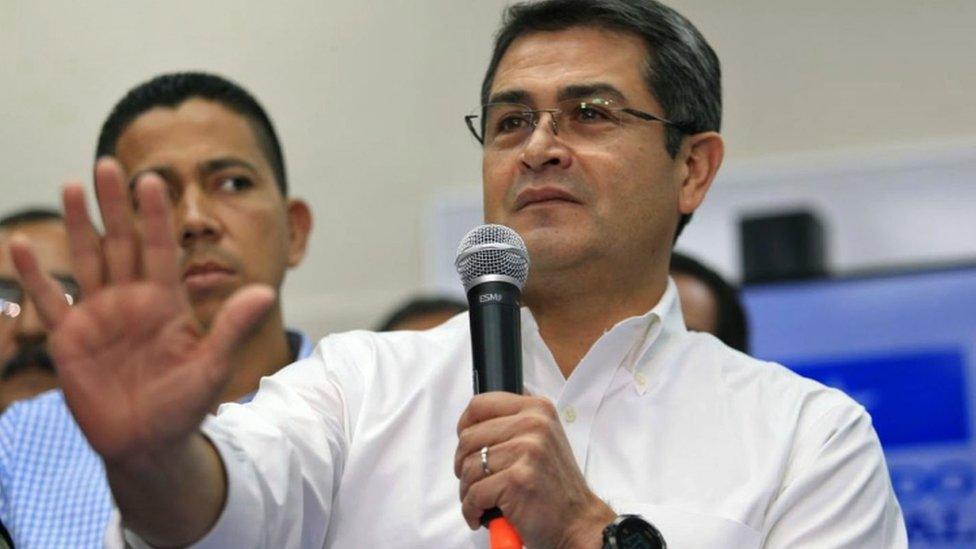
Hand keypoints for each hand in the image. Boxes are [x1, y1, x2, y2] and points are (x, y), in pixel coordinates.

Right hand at [9, 158, 274, 468]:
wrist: (149, 442)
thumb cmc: (185, 404)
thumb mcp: (212, 366)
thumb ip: (232, 328)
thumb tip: (267, 292)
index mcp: (166, 302)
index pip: (161, 248)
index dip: (155, 216)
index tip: (152, 180)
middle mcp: (131, 300)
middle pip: (121, 243)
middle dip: (114, 205)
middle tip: (107, 163)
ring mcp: (98, 316)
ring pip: (87, 260)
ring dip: (79, 225)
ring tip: (72, 184)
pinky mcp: (69, 339)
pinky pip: (50, 302)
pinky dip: (36, 277)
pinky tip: (23, 245)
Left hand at [455, 393, 615, 548]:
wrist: (578, 522)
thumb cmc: (554, 485)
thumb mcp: (542, 438)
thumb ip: (513, 424)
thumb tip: (471, 424)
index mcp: (537, 408)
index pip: (480, 404)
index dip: (464, 426)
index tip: (468, 446)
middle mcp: (534, 424)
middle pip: (468, 438)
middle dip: (463, 465)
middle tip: (475, 481)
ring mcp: (527, 450)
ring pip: (469, 467)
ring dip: (468, 491)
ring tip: (482, 501)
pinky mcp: (518, 479)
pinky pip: (474, 493)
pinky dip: (471, 509)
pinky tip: (481, 515)